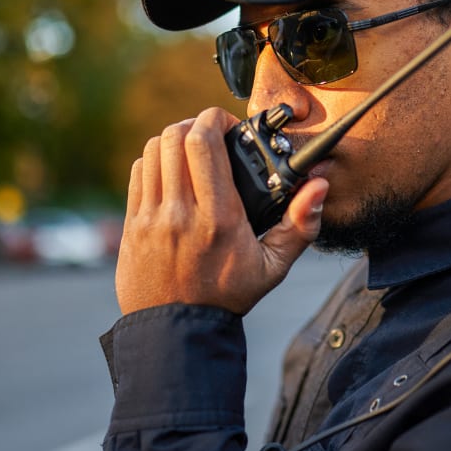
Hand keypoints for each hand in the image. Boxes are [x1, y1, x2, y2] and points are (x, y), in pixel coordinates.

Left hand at [115, 107, 328, 315]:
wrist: (176, 331)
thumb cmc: (227, 297)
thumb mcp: (273, 267)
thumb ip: (300, 225)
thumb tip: (319, 187)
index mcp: (218, 218)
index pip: (204, 144)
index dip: (215, 119)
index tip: (229, 125)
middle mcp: (181, 212)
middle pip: (176, 137)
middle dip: (196, 124)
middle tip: (212, 135)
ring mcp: (151, 217)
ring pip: (154, 150)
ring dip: (175, 141)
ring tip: (193, 151)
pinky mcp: (131, 224)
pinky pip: (138, 172)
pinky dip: (155, 161)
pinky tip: (172, 173)